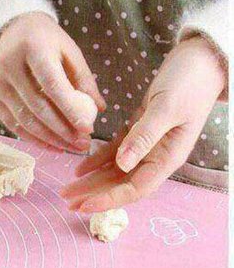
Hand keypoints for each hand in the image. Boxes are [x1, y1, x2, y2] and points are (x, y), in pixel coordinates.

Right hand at [0, 12, 104, 151]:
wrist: (12, 31)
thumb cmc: (47, 41)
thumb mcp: (69, 51)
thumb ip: (84, 79)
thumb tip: (98, 109)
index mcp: (33, 48)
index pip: (52, 84)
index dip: (70, 108)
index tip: (88, 128)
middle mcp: (10, 66)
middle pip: (38, 106)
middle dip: (63, 130)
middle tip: (83, 144)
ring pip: (25, 120)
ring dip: (50, 138)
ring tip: (72, 147)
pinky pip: (14, 124)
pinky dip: (34, 138)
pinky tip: (53, 146)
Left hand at [61, 36, 225, 212]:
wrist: (201, 61)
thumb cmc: (189, 82)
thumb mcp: (166, 108)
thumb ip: (144, 136)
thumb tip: (123, 165)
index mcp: (167, 157)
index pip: (135, 189)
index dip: (109, 199)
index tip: (84, 206)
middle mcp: (157, 156)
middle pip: (121, 184)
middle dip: (94, 195)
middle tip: (66, 202)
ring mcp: (147, 145)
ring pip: (115, 171)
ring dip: (92, 182)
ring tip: (67, 191)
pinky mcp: (139, 130)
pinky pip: (115, 153)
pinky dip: (96, 160)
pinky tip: (79, 168)